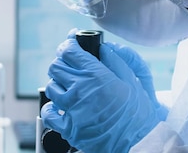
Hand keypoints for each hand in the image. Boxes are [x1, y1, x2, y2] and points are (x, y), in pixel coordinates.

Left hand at [42, 37, 163, 151]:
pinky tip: (60, 106)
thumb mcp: (132, 81)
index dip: (67, 44)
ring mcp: (73, 110)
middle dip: (62, 62)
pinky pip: (49, 113)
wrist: (138, 142)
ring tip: (68, 87)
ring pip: (51, 87)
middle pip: (56, 67)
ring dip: (58, 84)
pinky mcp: (69, 128)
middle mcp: (80, 90)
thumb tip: (102, 48)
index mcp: (96, 75)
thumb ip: (115, 61)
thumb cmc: (138, 113)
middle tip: (70, 65)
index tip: (69, 44)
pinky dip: (51, 108)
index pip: (69, 51)